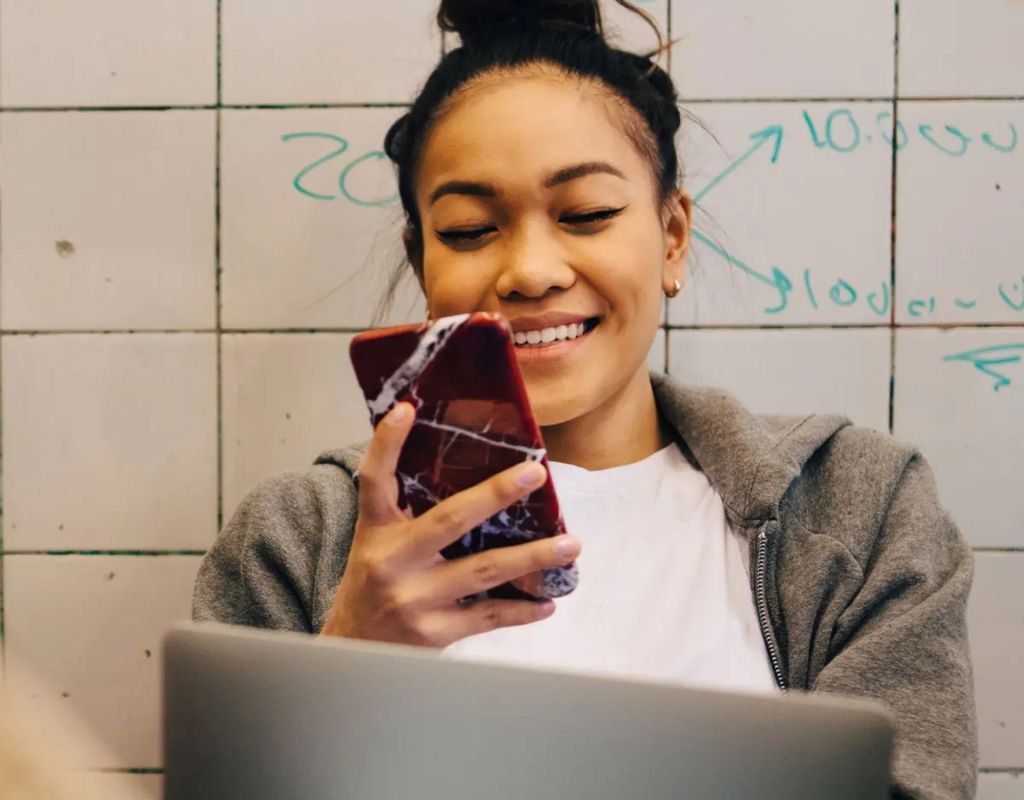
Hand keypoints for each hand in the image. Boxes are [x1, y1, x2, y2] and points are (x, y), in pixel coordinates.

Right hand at [320, 402, 580, 646]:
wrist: (352, 649)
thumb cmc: (373, 583)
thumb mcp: (376, 541)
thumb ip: (406, 508)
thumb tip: (459, 462)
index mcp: (376, 530)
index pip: (376, 479)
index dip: (387, 443)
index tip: (407, 409)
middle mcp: (392, 561)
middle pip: (449, 520)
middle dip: (495, 494)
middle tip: (535, 473)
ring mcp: (414, 599)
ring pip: (483, 571)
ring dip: (532, 556)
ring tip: (571, 544)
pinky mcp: (434, 633)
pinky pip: (488, 617)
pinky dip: (521, 610)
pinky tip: (548, 603)